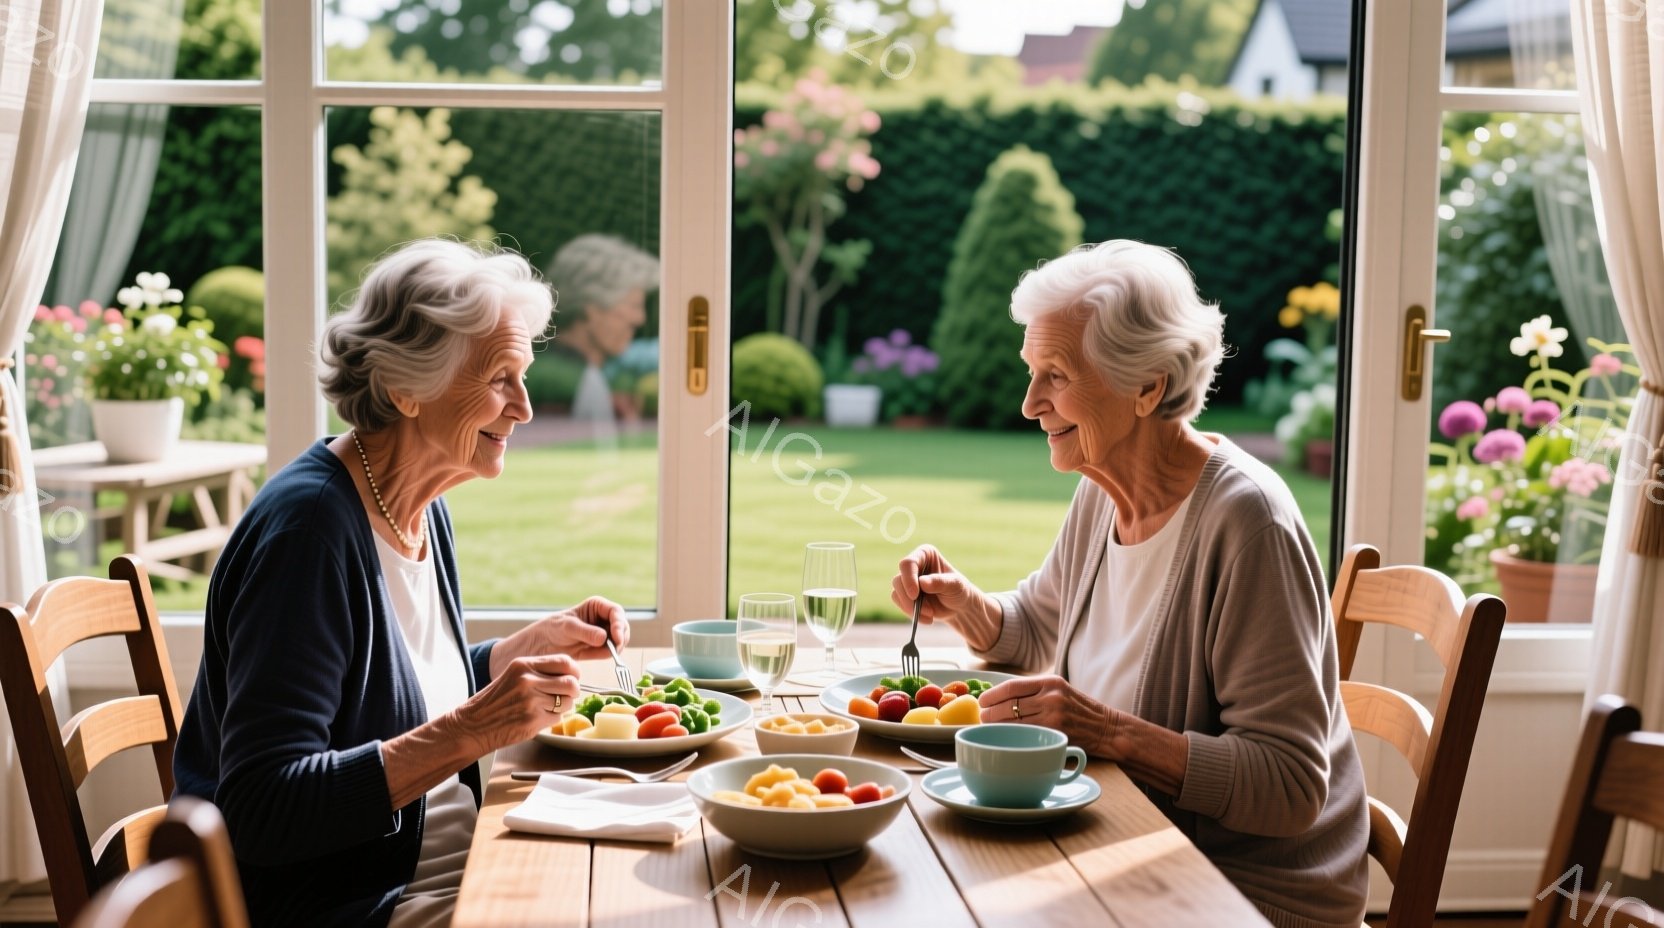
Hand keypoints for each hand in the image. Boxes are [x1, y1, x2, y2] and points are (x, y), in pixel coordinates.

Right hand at [449, 653, 581, 753]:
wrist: (473, 725)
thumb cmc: (494, 701)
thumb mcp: (513, 675)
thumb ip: (538, 671)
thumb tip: (570, 673)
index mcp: (524, 665)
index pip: (565, 661)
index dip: (574, 671)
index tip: (573, 677)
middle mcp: (528, 680)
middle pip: (571, 683)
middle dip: (573, 691)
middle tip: (566, 695)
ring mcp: (531, 701)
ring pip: (567, 702)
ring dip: (562, 707)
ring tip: (546, 708)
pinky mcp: (533, 720)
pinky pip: (557, 718)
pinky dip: (552, 719)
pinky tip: (536, 718)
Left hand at [494, 596, 628, 675]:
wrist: (542, 645)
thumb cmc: (552, 629)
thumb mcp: (567, 628)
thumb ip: (585, 632)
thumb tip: (603, 637)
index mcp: (597, 606)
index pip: (616, 612)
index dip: (619, 623)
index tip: (616, 637)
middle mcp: (603, 618)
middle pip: (622, 626)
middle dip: (621, 637)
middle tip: (616, 649)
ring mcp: (604, 633)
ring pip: (620, 640)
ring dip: (616, 647)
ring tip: (605, 653)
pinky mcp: (601, 647)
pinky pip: (612, 651)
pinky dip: (609, 654)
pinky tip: (598, 655)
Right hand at [890, 545, 998, 647]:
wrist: (958, 607)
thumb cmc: (959, 590)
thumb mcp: (955, 585)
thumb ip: (940, 582)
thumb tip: (922, 582)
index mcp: (925, 553)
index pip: (908, 563)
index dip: (909, 579)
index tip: (915, 595)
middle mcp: (913, 564)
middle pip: (898, 579)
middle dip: (911, 599)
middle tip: (928, 611)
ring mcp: (907, 580)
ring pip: (896, 592)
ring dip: (912, 607)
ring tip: (931, 614)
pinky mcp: (904, 594)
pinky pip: (899, 603)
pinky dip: (911, 613)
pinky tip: (927, 618)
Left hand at [978, 674, 1118, 756]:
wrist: (1107, 727)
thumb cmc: (1078, 709)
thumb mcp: (1059, 691)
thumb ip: (1034, 691)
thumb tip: (998, 697)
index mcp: (1049, 682)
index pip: (1011, 686)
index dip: (991, 695)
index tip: (982, 701)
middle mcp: (1050, 697)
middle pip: (1008, 705)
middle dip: (989, 713)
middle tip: (982, 717)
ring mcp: (1053, 716)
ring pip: (1013, 722)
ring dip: (997, 726)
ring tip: (990, 728)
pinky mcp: (1056, 734)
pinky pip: (1025, 735)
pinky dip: (1011, 736)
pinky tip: (1005, 737)